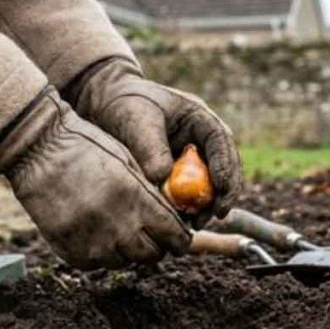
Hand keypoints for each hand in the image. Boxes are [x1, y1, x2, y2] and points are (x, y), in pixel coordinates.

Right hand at [0, 90, 190, 269]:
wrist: (37, 149)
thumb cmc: (87, 148)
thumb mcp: (128, 163)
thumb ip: (152, 196)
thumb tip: (176, 224)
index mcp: (136, 199)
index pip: (174, 236)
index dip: (181, 240)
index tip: (181, 238)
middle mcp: (116, 226)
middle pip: (151, 255)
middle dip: (155, 245)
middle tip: (150, 233)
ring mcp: (91, 243)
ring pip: (123, 262)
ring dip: (126, 249)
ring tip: (116, 226)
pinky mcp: (70, 252)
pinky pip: (96, 264)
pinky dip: (99, 253)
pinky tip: (93, 230)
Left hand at [64, 58, 242, 226]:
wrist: (103, 107)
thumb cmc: (123, 104)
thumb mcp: (136, 119)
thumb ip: (150, 147)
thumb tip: (161, 178)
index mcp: (198, 118)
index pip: (221, 140)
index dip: (225, 164)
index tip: (221, 187)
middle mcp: (200, 141)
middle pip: (223, 167)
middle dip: (223, 192)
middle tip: (216, 214)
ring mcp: (190, 159)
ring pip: (209, 185)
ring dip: (206, 205)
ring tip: (195, 224)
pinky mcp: (176, 176)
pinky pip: (187, 195)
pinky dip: (186, 208)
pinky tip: (179, 222)